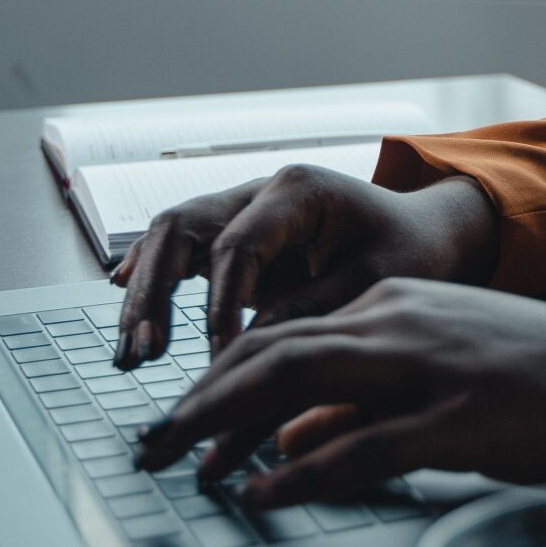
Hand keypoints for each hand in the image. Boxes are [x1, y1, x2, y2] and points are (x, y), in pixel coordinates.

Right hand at [108, 167, 498, 367]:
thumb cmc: (407, 250)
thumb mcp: (374, 282)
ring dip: (145, 292)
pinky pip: (179, 250)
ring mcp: (241, 212)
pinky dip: (150, 274)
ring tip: (130, 352)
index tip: (219, 356)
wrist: (422, 232)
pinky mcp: (233, 239)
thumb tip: (246, 349)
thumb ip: (311, 308)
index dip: (219, 302)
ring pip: (171, 237)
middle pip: (183, 228)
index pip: (237, 244)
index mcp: (297, 190)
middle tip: (142, 352)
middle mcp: (259, 192)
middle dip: (155, 291)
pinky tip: (123, 301)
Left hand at [130, 278, 545, 502]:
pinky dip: (301, 470)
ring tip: (179, 464)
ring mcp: (425, 367)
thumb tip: (282, 441)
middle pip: (273, 352)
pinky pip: (359, 446)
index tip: (174, 420)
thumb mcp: (433, 378)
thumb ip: (357, 403)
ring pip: (300, 383)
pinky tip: (261, 492)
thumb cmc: (534, 380)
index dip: (216, 379)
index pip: (281, 334)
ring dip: (226, 427)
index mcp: (394, 304)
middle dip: (198, 400)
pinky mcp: (454, 418)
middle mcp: (398, 321)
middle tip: (146, 446)